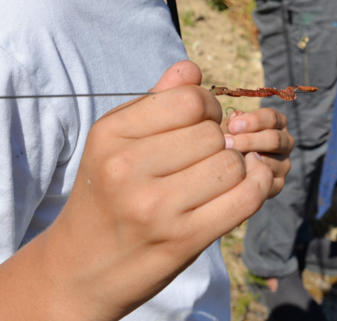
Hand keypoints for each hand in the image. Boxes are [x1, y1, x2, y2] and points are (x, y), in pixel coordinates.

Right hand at [42, 61, 278, 319]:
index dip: (206, 107)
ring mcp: (156, 206)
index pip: (189, 99)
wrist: (81, 267)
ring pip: (231, 163)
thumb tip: (191, 69)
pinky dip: (254, 186)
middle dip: (218, 139)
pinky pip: (244, 197)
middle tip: (202, 157)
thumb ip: (154, 102)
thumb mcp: (114, 142)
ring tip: (212, 176)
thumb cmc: (105, 195)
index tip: (198, 124)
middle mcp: (127, 168)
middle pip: (213, 132)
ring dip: (233, 166)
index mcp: (111, 134)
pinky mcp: (183, 239)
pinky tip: (243, 184)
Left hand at [222, 108, 292, 197]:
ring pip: (270, 161)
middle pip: (274, 139)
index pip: (272, 118)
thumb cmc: (230, 140)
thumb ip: (233, 122)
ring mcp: (284, 163)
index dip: (252, 120)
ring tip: (226, 159)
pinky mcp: (279, 183)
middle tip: (226, 143)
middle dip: (248, 141)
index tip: (232, 126)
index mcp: (277, 123)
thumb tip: (235, 117)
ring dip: (246, 160)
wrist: (230, 169)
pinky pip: (267, 180)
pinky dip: (250, 177)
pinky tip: (234, 174)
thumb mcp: (230, 129)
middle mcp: (286, 142)